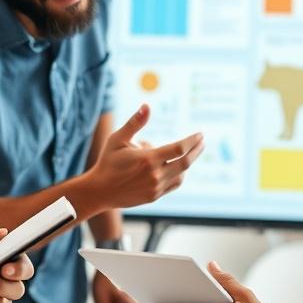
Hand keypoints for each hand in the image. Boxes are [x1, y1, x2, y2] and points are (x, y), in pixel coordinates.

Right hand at [87, 104, 204, 209]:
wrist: (100, 191)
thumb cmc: (108, 162)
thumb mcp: (118, 139)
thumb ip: (135, 123)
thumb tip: (147, 106)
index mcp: (148, 159)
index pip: (179, 148)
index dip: (192, 141)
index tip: (200, 134)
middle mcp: (155, 175)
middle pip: (185, 162)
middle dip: (197, 150)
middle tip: (202, 141)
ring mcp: (155, 187)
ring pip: (181, 174)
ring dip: (187, 163)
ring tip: (186, 152)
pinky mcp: (154, 196)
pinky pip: (174, 184)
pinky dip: (179, 174)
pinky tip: (178, 167)